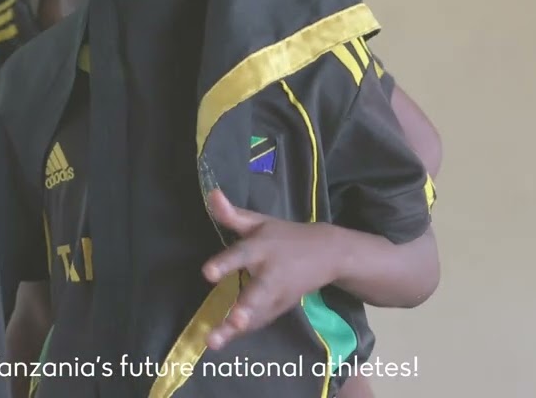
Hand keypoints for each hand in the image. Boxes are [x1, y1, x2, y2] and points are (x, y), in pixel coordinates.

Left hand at [201, 189, 344, 350]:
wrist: (328, 253)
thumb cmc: (284, 236)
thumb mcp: (260, 221)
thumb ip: (233, 214)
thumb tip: (211, 193)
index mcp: (262, 248)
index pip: (242, 255)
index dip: (224, 264)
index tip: (207, 274)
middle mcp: (270, 274)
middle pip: (258, 293)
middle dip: (246, 308)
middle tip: (234, 321)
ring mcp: (278, 295)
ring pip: (257, 315)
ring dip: (237, 329)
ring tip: (214, 342)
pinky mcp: (280, 308)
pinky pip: (260, 322)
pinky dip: (244, 332)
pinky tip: (222, 342)